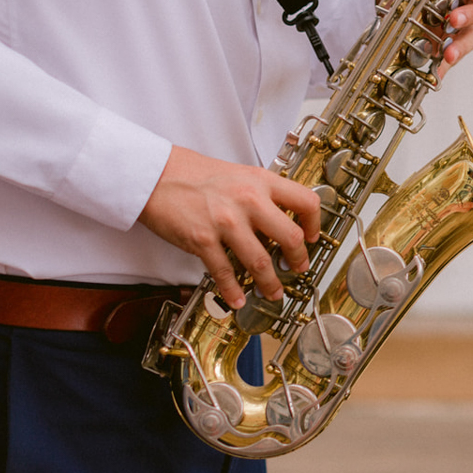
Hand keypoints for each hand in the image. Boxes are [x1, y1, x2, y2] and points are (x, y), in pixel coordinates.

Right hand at [138, 146, 320, 308]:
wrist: (158, 175)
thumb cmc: (196, 174)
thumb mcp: (241, 175)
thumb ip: (262, 195)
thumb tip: (280, 221)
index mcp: (262, 181)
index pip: (306, 202)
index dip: (314, 223)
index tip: (312, 237)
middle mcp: (249, 201)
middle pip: (289, 237)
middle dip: (298, 259)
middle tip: (298, 268)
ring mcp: (226, 222)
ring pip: (260, 262)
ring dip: (269, 283)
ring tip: (273, 292)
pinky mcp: (203, 239)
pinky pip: (224, 272)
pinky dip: (233, 291)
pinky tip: (238, 298)